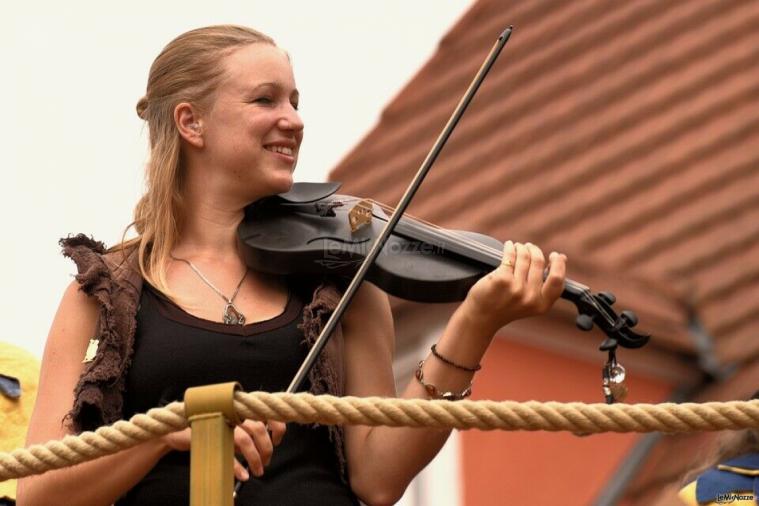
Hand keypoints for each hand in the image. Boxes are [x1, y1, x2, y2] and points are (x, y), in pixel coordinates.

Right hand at [162, 420, 285, 480]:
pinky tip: (242, 475)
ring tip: (257, 471)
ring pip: (244, 439)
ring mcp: (218, 420)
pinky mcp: (206, 432)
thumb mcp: (229, 428)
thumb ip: (246, 432)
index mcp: (239, 406)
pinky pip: (227, 451)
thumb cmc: (206, 428)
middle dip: (266, 448)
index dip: (276, 426)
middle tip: (266, 462)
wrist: (174, 429)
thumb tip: (266, 448)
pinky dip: (237, 466)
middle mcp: (231, 410)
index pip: (265, 410)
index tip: (277, 441)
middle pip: (257, 427)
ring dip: (254, 458)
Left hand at [461, 241, 566, 334]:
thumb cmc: (505, 307)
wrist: (482, 317)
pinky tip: (508, 246)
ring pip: (524, 256)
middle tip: (529, 247)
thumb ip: (544, 284)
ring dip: (521, 247)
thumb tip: (562, 258)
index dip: (558, 264)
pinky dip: (509, 248)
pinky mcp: (502, 280)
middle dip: (534, 250)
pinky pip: (510, 256)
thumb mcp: (530, 302)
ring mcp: (516, 288)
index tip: (555, 255)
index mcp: (542, 305)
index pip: (558, 280)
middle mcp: (531, 297)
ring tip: (517, 247)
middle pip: (539, 262)